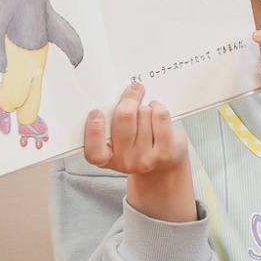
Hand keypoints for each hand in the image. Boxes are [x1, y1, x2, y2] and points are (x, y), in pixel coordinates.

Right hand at [83, 81, 193, 222]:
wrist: (166, 171)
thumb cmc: (139, 146)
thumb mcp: (120, 140)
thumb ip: (113, 124)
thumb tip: (119, 93)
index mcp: (107, 160)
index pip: (93, 151)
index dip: (93, 131)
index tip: (96, 113)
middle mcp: (126, 163)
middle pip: (123, 120)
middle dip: (129, 98)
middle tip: (133, 88)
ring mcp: (147, 160)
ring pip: (143, 115)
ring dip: (146, 105)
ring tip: (147, 106)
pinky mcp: (167, 153)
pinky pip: (160, 118)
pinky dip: (159, 109)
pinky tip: (158, 110)